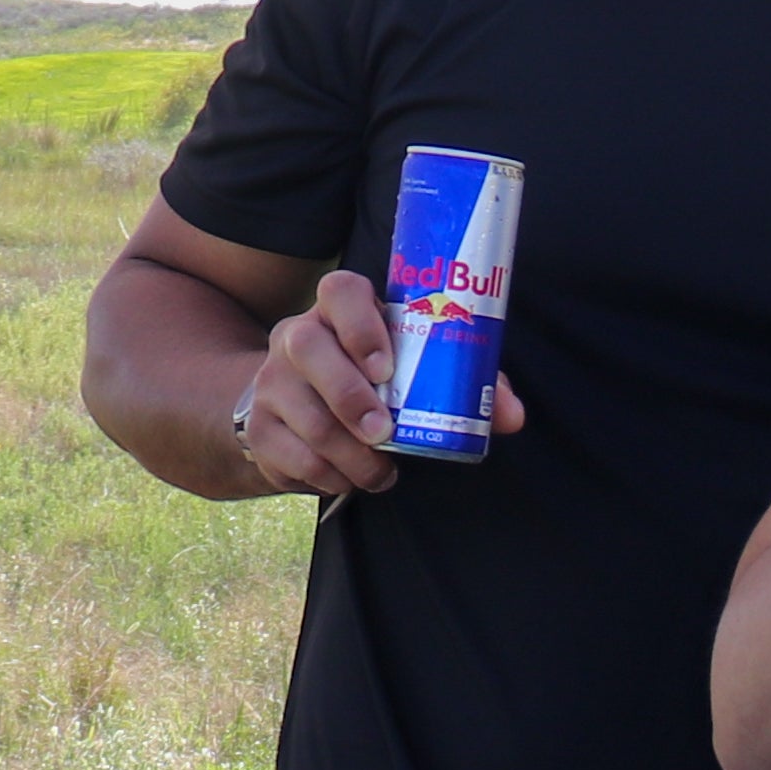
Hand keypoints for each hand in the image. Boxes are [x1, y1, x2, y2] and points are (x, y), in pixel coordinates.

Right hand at [232, 267, 517, 496]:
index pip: (341, 291)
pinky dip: (326, 474)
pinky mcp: (258, 426)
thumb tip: (512, 416)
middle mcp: (297, 336)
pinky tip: (349, 479)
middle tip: (384, 432)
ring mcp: (271, 381)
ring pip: (302, 411)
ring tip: (380, 472)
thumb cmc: (374, 386)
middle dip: (349, 395)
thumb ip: (466, 385)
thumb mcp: (415, 374)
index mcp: (339, 312)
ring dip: (347, 451)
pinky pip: (289, 453)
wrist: (293, 414)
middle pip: (308, 347)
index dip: (361, 323)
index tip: (386, 367)